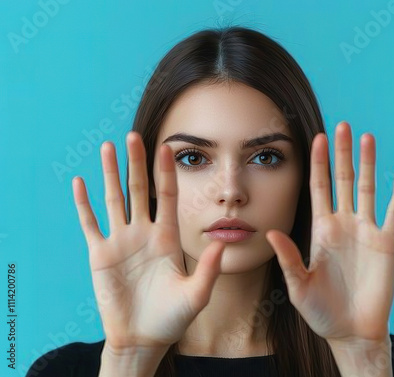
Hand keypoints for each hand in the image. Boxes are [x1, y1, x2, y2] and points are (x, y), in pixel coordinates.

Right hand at [72, 131, 225, 351]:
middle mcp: (144, 233)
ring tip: (108, 147)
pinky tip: (80, 182)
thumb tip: (223, 242)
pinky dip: (84, 204)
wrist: (143, 337)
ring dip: (109, 174)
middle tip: (133, 136)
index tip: (167, 147)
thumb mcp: (196, 294)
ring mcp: (121, 242)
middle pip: (140, 190)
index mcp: (167, 237)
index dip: (167, 172)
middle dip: (137, 163)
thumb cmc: (172, 318)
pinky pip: (90, 224)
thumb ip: (209, 269)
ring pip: (114, 199)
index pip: (167, 197)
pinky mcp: (100, 255)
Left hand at [266, 121, 393, 342]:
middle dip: (342, 153)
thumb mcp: (298, 285)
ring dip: (369, 163)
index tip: (316, 138)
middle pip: (343, 180)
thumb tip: (270, 232)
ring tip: (368, 137)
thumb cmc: (321, 311)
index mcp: (321, 229)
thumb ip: (288, 257)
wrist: (350, 331)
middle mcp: (344, 224)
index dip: (318, 163)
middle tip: (342, 125)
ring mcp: (367, 231)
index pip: (319, 188)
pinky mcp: (387, 243)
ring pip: (368, 188)